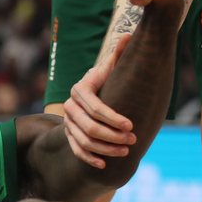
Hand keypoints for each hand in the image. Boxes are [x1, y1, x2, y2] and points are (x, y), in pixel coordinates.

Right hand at [63, 34, 134, 168]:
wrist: (92, 92)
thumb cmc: (107, 79)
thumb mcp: (113, 67)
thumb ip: (120, 54)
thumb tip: (130, 35)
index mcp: (81, 89)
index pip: (95, 107)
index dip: (113, 117)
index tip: (131, 124)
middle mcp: (70, 106)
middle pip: (89, 127)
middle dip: (112, 136)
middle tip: (133, 140)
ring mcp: (68, 122)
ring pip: (83, 141)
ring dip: (105, 149)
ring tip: (126, 152)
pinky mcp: (69, 134)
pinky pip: (76, 150)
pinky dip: (89, 158)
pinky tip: (104, 165)